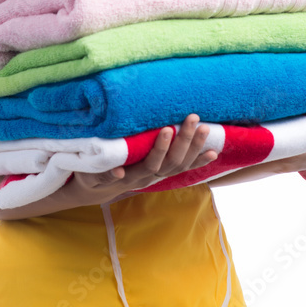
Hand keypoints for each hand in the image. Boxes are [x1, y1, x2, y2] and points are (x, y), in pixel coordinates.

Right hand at [67, 114, 217, 203]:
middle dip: (183, 140)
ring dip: (195, 147)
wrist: (100, 188)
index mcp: (134, 176)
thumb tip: (118, 171)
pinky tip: (212, 152)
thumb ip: (104, 173)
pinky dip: (199, 161)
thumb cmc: (93, 175)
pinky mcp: (164, 174)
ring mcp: (159, 176)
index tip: (167, 129)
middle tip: (191, 118)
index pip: (151, 163)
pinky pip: (185, 169)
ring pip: (181, 164)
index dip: (161, 148)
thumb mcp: (92, 175)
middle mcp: (150, 178)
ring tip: (204, 127)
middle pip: (172, 162)